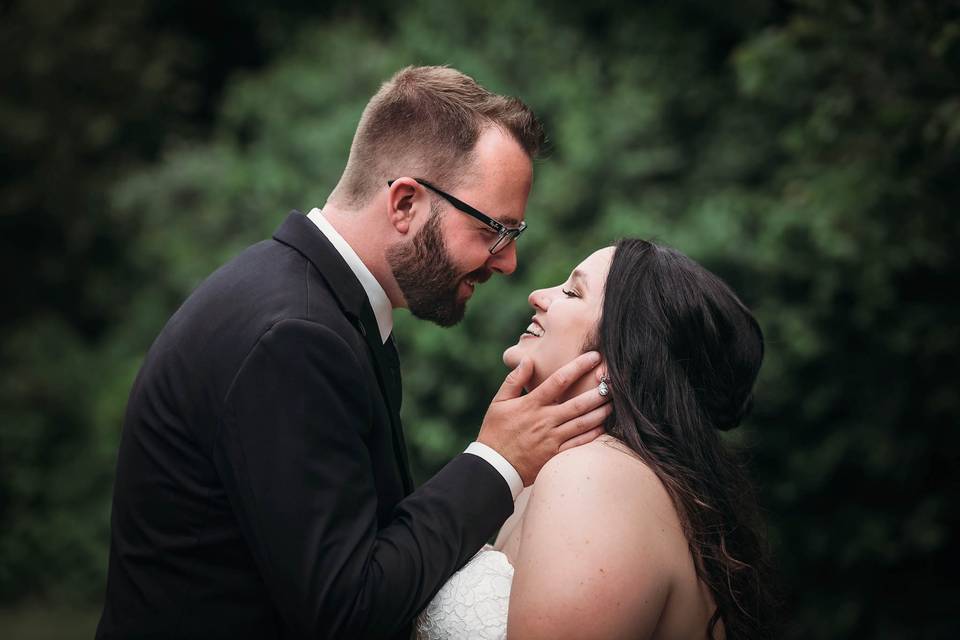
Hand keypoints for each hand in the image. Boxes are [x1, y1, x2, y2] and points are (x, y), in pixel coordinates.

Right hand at [477, 351, 611, 485]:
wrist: (494, 467)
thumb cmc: (495, 431)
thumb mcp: (499, 402)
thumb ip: (514, 380)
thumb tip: (528, 360)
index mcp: (531, 404)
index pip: (559, 381)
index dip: (578, 367)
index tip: (594, 356)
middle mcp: (545, 420)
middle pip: (577, 403)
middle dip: (598, 391)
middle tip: (613, 381)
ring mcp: (551, 439)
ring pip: (582, 423)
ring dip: (600, 412)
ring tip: (614, 402)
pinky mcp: (555, 455)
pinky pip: (579, 443)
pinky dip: (593, 434)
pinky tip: (604, 425)